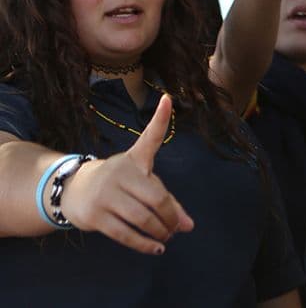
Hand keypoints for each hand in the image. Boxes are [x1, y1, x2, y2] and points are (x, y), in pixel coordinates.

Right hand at [59, 94, 194, 254]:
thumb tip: (188, 226)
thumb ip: (167, 200)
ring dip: (159, 231)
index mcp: (135, 158)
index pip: (150, 137)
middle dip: (170, 216)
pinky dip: (143, 244)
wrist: (75, 189)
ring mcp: (107, 194)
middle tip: (177, 227)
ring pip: (141, 218)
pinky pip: (124, 234)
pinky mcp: (95, 216)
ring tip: (167, 237)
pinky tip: (156, 248)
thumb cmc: (118, 183)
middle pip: (155, 196)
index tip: (168, 99)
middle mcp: (121, 172)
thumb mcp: (141, 181)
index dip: (160, 118)